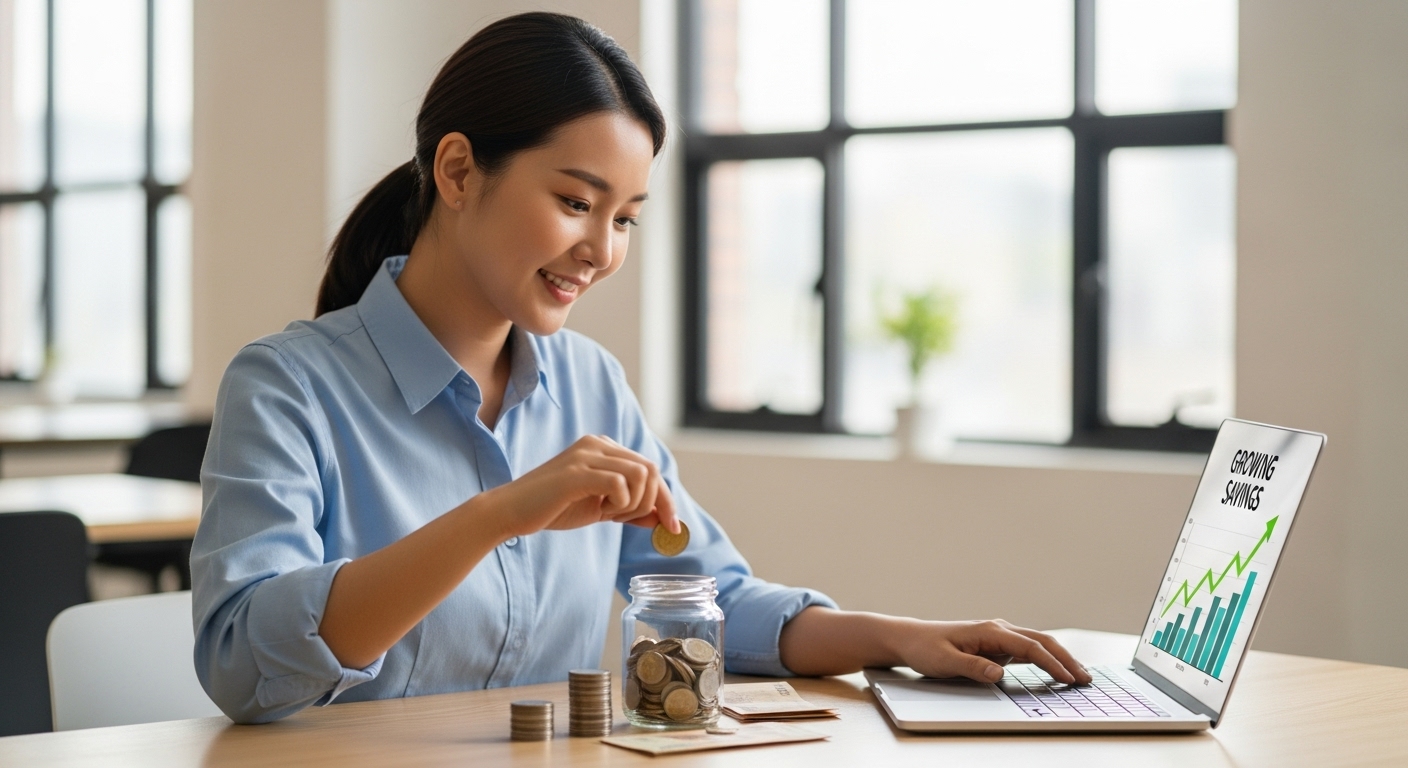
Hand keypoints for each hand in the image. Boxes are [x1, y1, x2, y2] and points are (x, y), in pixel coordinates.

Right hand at [480, 435, 679, 537]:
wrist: (511, 512)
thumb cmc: (553, 508)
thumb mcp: (600, 508)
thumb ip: (631, 508)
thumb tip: (665, 519)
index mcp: (603, 447)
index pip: (649, 468)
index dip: (666, 499)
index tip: (673, 527)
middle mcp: (597, 443)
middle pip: (651, 469)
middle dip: (651, 503)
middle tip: (624, 520)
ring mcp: (587, 454)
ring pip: (641, 474)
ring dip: (633, 504)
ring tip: (608, 513)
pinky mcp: (578, 470)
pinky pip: (621, 484)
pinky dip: (620, 504)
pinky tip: (600, 511)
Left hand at [894, 619, 1091, 684]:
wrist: (911, 639)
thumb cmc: (926, 648)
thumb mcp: (945, 662)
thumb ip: (973, 667)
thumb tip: (1000, 672)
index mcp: (990, 631)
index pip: (1030, 646)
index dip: (1051, 663)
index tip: (1068, 678)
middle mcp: (998, 630)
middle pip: (1042, 641)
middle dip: (1066, 659)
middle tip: (1085, 678)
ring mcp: (999, 637)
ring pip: (1038, 644)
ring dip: (1060, 658)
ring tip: (1079, 675)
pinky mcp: (996, 645)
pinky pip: (1028, 651)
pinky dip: (1046, 660)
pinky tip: (1056, 670)